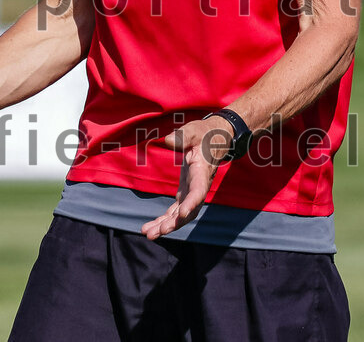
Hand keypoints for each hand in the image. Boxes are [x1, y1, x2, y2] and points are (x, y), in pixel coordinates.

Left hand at [140, 118, 233, 239]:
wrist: (214, 139)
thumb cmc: (204, 133)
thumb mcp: (194, 130)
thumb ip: (183, 136)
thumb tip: (168, 141)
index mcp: (202, 172)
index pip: (198, 191)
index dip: (192, 203)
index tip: (183, 213)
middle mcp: (199, 186)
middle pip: (189, 210)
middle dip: (175, 222)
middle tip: (160, 231)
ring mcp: (192, 192)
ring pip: (181, 214)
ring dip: (166, 226)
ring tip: (149, 234)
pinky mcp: (185, 193)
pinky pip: (175, 211)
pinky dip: (164, 220)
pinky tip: (151, 228)